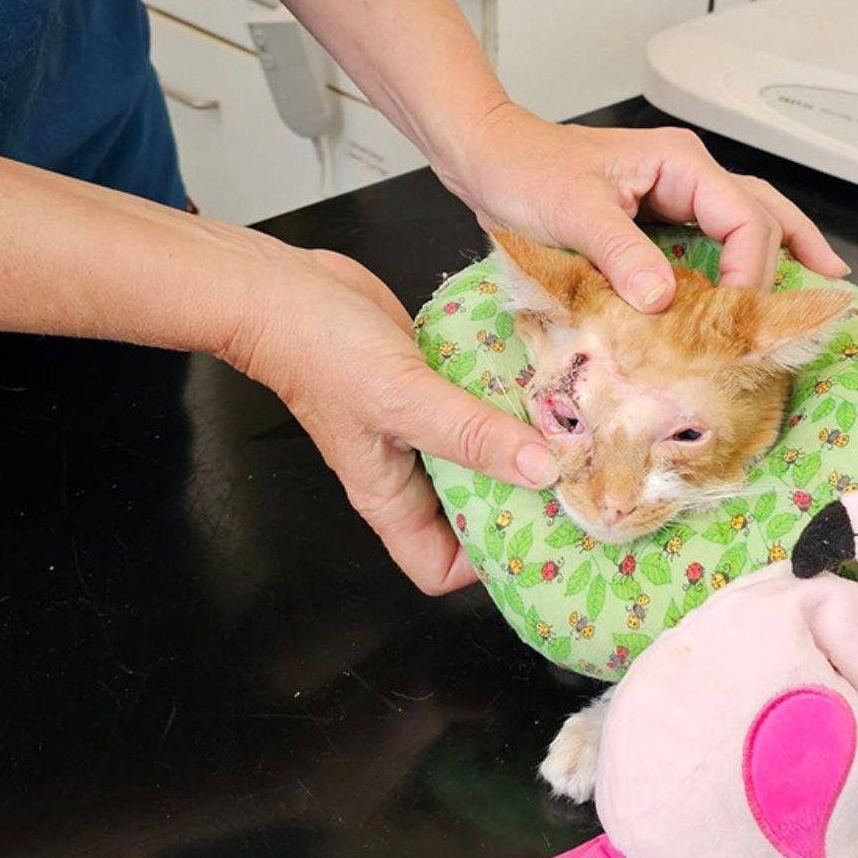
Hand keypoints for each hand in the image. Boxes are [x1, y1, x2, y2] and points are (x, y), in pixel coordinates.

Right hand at [224, 249, 557, 594]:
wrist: (284, 289)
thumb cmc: (318, 352)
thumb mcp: (404, 400)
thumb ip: (472, 435)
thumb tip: (542, 470)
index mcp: (391, 499)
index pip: (440, 569)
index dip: (484, 565)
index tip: (535, 539)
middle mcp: (409, 472)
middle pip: (475, 512)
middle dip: (521, 502)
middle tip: (573, 484)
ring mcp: (422, 428)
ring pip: (483, 455)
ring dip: (522, 445)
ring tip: (570, 436)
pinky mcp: (433, 385)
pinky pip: (480, 407)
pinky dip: (509, 400)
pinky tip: (541, 385)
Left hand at [443, 103, 849, 312]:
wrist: (488, 158)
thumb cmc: (525, 170)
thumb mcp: (574, 212)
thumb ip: (621, 253)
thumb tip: (664, 299)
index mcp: (680, 163)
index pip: (744, 218)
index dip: (748, 273)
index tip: (733, 320)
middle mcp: (688, 174)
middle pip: (761, 216)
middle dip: (776, 267)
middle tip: (783, 320)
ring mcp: (676, 193)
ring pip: (751, 219)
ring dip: (785, 250)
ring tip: (820, 282)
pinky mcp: (659, 217)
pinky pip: (717, 236)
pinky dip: (744, 257)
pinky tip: (760, 279)